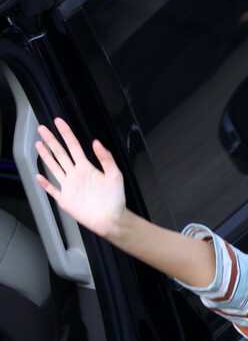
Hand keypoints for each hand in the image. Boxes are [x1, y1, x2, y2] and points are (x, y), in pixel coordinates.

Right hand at [35, 118, 125, 237]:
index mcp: (87, 167)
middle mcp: (76, 174)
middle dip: (51, 141)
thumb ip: (106, 158)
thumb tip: (97, 142)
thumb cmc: (116, 198)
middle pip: (61, 154)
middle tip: (42, 129)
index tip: (58, 122)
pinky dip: (45, 184)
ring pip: (54, 167)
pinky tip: (38, 176)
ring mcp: (69, 186)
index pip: (74, 146)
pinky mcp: (65, 199)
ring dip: (46, 156)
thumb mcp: (115, 175)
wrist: (112, 218)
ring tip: (38, 144)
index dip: (66, 134)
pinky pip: (52, 190)